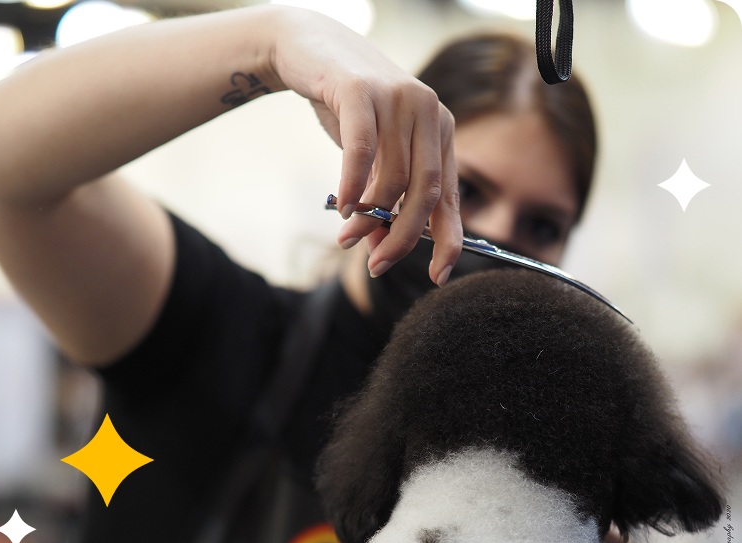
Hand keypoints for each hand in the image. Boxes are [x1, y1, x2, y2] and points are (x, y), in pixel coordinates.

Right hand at [270, 7, 461, 284]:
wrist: (310, 49)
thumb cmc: (346, 109)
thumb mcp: (373, 157)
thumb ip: (383, 198)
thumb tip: (380, 247)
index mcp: (439, 131)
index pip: (451, 195)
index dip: (448, 239)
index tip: (438, 275)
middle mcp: (429, 113)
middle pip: (427, 192)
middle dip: (402, 238)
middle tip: (378, 265)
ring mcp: (399, 98)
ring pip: (392, 177)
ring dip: (368, 218)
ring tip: (347, 237)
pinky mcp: (363, 90)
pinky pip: (362, 151)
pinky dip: (353, 186)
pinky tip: (343, 209)